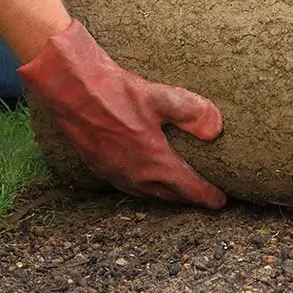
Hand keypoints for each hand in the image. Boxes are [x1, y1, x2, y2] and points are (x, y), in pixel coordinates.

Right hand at [19, 20, 226, 207]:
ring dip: (166, 196)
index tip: (221, 200)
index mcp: (155, 163)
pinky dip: (145, 189)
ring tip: (180, 192)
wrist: (72, 91)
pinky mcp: (99, 168)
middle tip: (205, 198)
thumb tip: (216, 129)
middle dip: (189, 199)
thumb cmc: (116, 93)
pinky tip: (146, 179)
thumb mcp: (161, 97)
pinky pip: (129, 187)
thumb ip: (193, 112)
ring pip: (148, 194)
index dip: (208, 196)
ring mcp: (116, 174)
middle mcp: (136, 176)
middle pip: (170, 196)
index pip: (189, 188)